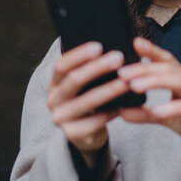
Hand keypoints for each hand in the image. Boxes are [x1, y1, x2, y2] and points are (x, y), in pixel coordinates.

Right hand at [47, 42, 128, 165]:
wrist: (87, 134)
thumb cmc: (89, 99)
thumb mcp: (87, 84)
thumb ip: (92, 69)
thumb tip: (114, 50)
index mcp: (55, 82)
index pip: (61, 65)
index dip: (79, 55)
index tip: (99, 46)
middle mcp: (53, 99)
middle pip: (73, 80)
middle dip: (97, 68)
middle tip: (118, 58)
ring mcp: (60, 118)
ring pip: (86, 101)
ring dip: (109, 90)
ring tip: (127, 81)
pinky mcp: (72, 134)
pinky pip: (94, 122)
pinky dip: (111, 112)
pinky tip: (124, 105)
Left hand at [118, 37, 180, 160]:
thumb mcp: (164, 116)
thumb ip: (144, 112)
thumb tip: (121, 111)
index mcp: (180, 78)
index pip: (165, 60)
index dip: (151, 50)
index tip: (134, 43)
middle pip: (168, 69)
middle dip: (144, 69)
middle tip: (123, 73)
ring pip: (180, 81)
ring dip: (156, 82)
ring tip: (136, 86)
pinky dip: (174, 108)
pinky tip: (158, 112)